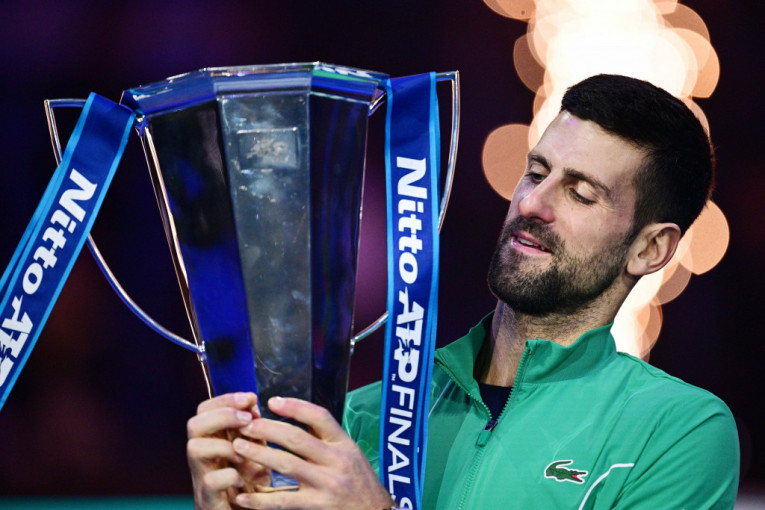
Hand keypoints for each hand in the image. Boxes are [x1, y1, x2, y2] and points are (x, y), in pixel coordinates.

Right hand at [187, 392, 269, 509]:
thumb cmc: (247, 483)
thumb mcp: (253, 450)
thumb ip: (252, 428)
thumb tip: (252, 402)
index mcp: (211, 440)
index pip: (204, 410)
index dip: (225, 399)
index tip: (250, 398)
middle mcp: (201, 457)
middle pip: (194, 424)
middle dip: (223, 415)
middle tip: (247, 418)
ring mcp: (201, 477)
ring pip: (194, 448)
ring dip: (223, 445)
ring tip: (244, 453)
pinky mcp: (207, 499)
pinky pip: (211, 480)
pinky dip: (230, 476)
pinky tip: (244, 480)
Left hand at [232, 397, 394, 509]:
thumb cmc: (359, 482)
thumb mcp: (350, 453)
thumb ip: (326, 438)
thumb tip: (295, 415)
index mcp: (344, 444)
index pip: (319, 417)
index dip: (295, 406)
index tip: (272, 401)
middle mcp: (336, 461)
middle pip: (297, 438)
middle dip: (268, 429)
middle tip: (245, 424)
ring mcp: (327, 484)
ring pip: (287, 465)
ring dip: (260, 454)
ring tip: (239, 447)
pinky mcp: (317, 506)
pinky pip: (283, 501)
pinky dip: (261, 500)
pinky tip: (244, 496)